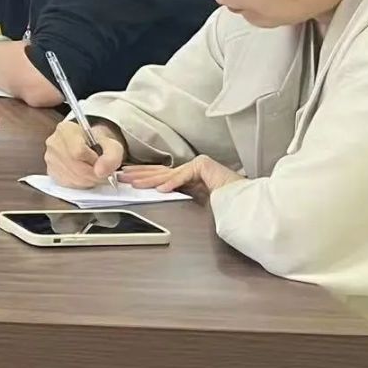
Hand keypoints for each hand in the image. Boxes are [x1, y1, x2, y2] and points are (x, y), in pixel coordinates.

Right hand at [43, 120, 127, 189]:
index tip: (100, 160)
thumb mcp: (112, 145)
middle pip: (75, 167)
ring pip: (72, 177)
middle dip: (94, 174)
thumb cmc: (98, 144)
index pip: (78, 152)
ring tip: (95, 173)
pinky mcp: (51, 171)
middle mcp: (53, 142)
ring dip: (89, 181)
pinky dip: (80, 184)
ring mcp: (50, 158)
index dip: (93, 161)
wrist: (88, 146)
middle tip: (102, 172)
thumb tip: (101, 172)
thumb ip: (111, 156)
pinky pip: (68, 184)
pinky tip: (85, 176)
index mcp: (66, 129)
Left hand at [121, 155, 242, 198]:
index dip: (143, 176)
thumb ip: (182, 196)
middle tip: (121, 176)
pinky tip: (160, 190)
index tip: (128, 179)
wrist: (245, 200)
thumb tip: (161, 196)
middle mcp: (190, 168)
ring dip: (148, 179)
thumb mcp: (196, 200)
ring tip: (134, 183)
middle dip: (139, 175)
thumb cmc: (226, 202)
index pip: (161, 175)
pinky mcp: (203, 166)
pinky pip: (184, 176)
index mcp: (188, 176)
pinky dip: (171, 184)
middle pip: (160, 172)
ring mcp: (196, 165)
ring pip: (167, 174)